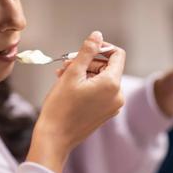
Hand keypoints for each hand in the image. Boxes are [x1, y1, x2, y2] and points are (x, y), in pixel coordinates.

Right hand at [26, 31, 125, 172]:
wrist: (55, 137)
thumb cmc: (61, 106)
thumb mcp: (72, 73)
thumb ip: (87, 51)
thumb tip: (97, 35)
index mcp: (112, 84)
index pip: (117, 54)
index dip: (102, 47)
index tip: (85, 49)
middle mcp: (117, 95)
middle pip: (108, 66)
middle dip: (88, 62)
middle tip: (66, 64)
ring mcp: (113, 106)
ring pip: (102, 79)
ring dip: (85, 73)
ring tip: (63, 75)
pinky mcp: (106, 113)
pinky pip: (101, 91)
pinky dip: (88, 85)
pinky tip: (69, 86)